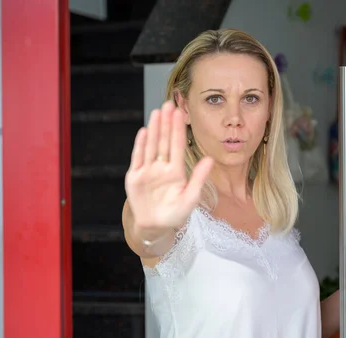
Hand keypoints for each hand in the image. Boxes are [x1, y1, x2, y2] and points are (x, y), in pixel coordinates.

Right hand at [125, 101, 212, 231]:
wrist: (155, 227)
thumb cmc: (175, 214)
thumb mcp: (190, 198)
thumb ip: (199, 178)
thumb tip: (210, 160)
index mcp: (176, 171)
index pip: (177, 146)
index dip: (178, 129)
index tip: (180, 113)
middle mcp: (162, 167)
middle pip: (164, 141)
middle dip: (166, 123)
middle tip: (168, 104)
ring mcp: (148, 171)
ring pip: (151, 146)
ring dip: (154, 130)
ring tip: (157, 112)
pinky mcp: (135, 177)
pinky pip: (138, 158)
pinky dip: (141, 146)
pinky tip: (144, 132)